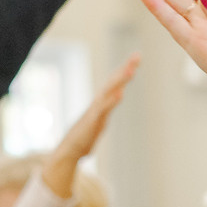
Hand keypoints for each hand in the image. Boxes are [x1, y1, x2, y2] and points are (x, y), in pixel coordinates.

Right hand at [43, 55, 139, 197]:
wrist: (69, 151)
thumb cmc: (84, 137)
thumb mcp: (101, 119)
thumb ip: (108, 106)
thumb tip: (118, 94)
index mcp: (102, 102)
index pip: (115, 82)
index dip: (125, 70)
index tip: (136, 57)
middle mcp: (98, 103)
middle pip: (113, 82)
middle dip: (125, 68)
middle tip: (137, 55)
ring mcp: (95, 111)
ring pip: (108, 92)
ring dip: (120, 81)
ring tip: (131, 70)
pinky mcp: (92, 122)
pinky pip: (103, 110)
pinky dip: (111, 102)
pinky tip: (120, 94)